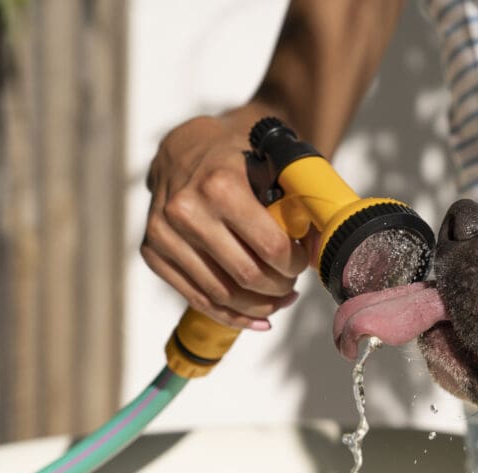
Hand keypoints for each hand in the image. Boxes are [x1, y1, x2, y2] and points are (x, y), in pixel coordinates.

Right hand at [141, 112, 311, 329]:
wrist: (184, 148)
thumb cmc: (236, 158)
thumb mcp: (271, 163)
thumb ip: (299, 199)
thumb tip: (325, 246)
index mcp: (219, 185)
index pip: (270, 247)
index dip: (295, 264)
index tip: (302, 263)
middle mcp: (185, 211)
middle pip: (247, 276)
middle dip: (279, 288)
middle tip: (292, 286)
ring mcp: (163, 234)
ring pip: (222, 295)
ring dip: (259, 306)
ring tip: (279, 301)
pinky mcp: (152, 253)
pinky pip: (198, 299)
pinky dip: (231, 316)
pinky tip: (257, 318)